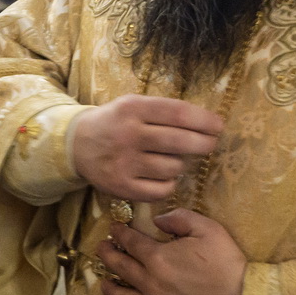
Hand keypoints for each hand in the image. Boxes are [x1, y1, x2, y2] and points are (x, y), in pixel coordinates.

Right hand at [72, 94, 221, 201]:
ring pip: (174, 167)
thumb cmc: (115, 122)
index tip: (218, 126)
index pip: (178, 113)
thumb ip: (164, 112)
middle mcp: (129, 134)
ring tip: (173, 159)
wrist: (76, 145)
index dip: (204, 120)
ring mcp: (124, 162)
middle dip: (204, 143)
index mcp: (133, 108)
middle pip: (180, 141)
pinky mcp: (122, 186)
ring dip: (181, 164)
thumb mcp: (133, 105)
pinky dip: (169, 183)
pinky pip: (162, 189)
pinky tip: (164, 176)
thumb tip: (206, 124)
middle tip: (210, 144)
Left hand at [98, 209, 246, 294]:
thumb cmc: (227, 262)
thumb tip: (158, 220)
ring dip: (111, 291)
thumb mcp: (208, 229)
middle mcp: (150, 284)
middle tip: (100, 250)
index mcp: (157, 258)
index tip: (113, 229)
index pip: (131, 243)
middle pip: (121, 269)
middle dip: (107, 256)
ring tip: (104, 285)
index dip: (119, 234)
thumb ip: (179, 219)